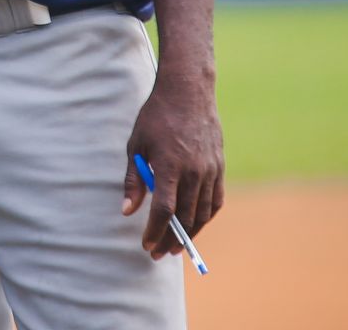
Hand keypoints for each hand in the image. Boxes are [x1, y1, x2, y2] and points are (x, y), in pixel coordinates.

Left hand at [122, 70, 223, 258]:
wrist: (188, 92)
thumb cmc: (156, 117)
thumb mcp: (136, 145)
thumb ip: (133, 180)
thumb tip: (127, 211)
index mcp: (170, 165)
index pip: (164, 209)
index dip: (155, 231)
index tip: (146, 245)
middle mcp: (194, 171)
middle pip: (184, 216)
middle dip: (171, 239)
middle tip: (158, 254)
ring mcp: (210, 170)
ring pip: (202, 212)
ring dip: (190, 233)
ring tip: (176, 247)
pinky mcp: (220, 167)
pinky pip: (216, 200)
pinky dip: (206, 216)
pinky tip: (195, 224)